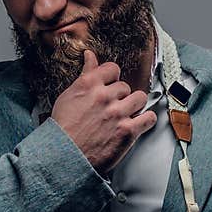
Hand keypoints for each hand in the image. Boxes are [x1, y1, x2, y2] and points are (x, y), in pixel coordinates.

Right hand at [50, 50, 157, 175]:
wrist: (63, 156)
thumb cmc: (62, 129)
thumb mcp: (68, 96)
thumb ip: (84, 74)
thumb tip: (90, 55)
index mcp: (89, 84)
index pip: (112, 69)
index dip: (112, 78)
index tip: (110, 85)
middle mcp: (104, 96)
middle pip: (125, 86)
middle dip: (120, 97)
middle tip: (112, 108)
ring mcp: (117, 113)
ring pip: (140, 98)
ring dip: (134, 106)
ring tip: (125, 115)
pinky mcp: (127, 131)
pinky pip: (148, 118)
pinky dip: (145, 121)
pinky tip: (137, 124)